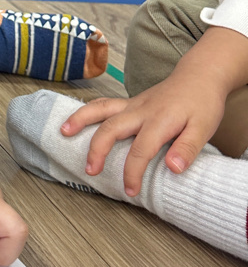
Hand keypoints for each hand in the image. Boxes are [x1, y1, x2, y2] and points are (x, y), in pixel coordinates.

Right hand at [61, 78, 226, 196]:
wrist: (199, 76)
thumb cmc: (202, 103)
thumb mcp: (203, 128)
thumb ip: (187, 149)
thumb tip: (173, 168)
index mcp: (159, 120)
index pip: (140, 150)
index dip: (133, 173)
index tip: (130, 190)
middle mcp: (141, 110)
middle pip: (111, 128)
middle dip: (97, 150)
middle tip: (90, 170)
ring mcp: (133, 104)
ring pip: (101, 109)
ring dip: (81, 119)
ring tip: (64, 131)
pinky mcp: (131, 102)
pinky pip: (105, 104)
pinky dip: (88, 110)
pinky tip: (77, 118)